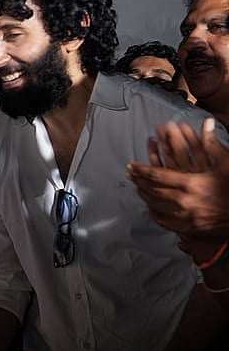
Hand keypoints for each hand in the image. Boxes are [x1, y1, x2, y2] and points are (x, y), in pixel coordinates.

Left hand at [127, 118, 228, 239]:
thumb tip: (208, 123)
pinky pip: (165, 221)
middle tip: (130, 174)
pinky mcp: (189, 228)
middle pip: (152, 190)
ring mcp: (185, 216)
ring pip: (155, 206)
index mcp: (191, 183)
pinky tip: (150, 208)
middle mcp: (184, 200)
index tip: (131, 165)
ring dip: (144, 196)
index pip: (157, 175)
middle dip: (139, 181)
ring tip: (137, 187)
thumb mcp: (227, 163)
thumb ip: (212, 144)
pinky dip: (155, 213)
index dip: (141, 169)